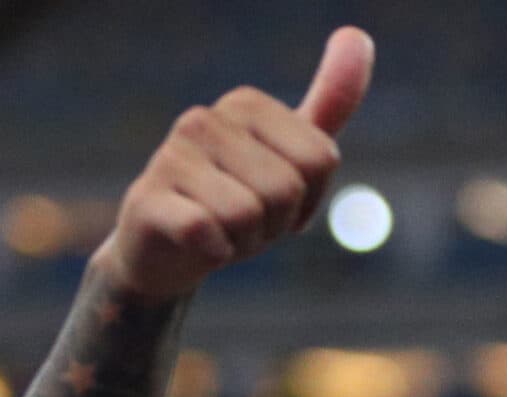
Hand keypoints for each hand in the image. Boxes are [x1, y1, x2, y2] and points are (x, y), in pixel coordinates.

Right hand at [95, 26, 374, 299]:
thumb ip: (331, 103)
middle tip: (248, 222)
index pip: (321, 159)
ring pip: (250, 214)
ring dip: (246, 241)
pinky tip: (198, 244)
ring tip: (222, 231)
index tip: (280, 201)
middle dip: (277, 223)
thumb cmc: (239, 202)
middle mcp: (203, 119)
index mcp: (246, 105)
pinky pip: (206, 232)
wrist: (170, 251)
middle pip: (287, 188)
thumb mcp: (293, 155)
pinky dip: (214, 252)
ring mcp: (171, 155)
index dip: (310, 198)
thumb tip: (359, 33)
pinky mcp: (147, 199)